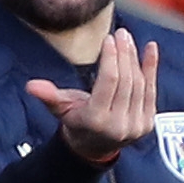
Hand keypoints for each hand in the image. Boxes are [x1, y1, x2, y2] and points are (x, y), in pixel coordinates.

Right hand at [26, 27, 158, 162]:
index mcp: (96, 120)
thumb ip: (48, 96)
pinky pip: (151, 91)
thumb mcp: (60, 109)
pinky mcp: (147, 124)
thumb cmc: (77, 122)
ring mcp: (136, 126)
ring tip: (128, 39)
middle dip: (123, 54)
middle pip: (125, 81)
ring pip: (139, 84)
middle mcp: (119, 125)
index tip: (109, 39)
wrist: (95, 148)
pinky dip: (152, 68)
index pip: (109, 83)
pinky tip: (151, 48)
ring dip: (135, 59)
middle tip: (120, 34)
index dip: (111, 58)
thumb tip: (31, 86)